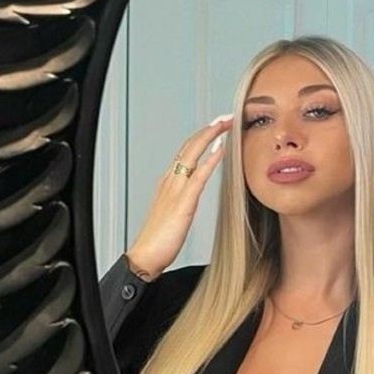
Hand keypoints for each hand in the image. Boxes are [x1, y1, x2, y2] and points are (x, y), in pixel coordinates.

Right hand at [125, 115, 233, 278]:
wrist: (146, 256)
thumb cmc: (160, 238)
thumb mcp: (174, 210)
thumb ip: (183, 195)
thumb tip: (195, 184)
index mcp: (168, 181)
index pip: (186, 149)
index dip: (203, 135)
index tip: (219, 125)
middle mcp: (170, 180)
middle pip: (190, 145)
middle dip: (210, 128)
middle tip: (227, 116)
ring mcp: (175, 189)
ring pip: (192, 153)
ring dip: (211, 136)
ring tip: (226, 124)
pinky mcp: (182, 203)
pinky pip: (198, 176)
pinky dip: (209, 160)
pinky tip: (220, 149)